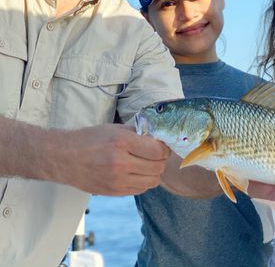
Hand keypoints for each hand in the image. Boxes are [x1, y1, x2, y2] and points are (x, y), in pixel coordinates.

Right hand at [56, 124, 170, 195]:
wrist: (64, 158)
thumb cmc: (90, 140)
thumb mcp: (114, 129)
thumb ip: (137, 133)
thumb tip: (157, 138)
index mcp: (121, 142)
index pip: (157, 150)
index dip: (164, 148)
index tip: (161, 145)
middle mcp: (120, 163)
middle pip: (158, 167)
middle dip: (161, 160)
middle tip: (156, 154)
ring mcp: (117, 180)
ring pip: (152, 181)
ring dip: (154, 172)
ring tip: (147, 164)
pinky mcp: (113, 192)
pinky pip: (140, 190)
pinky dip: (144, 182)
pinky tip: (137, 173)